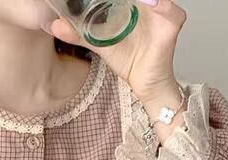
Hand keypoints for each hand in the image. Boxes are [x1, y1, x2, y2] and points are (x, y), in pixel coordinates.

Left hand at [46, 0, 186, 104]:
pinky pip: (168, 8)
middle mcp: (148, 1)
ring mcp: (162, 9)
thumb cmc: (128, 59)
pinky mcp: (171, 22)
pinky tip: (148, 3)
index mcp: (132, 1)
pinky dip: (159, 3)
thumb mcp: (99, 43)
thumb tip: (55, 25)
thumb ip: (79, 33)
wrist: (144, 84)